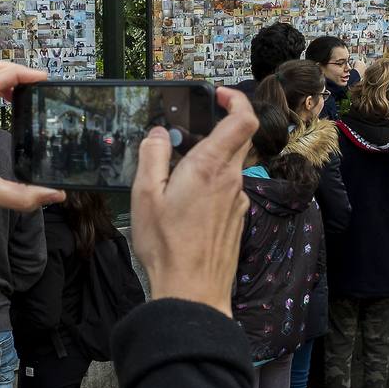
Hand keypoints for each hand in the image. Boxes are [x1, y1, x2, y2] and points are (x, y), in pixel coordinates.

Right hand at [129, 86, 257, 316]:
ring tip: (179, 172)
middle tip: (190, 129)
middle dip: (218, 125)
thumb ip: (152, 156)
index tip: (218, 94)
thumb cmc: (167, 246)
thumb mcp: (145, 195)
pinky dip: (212, 182)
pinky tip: (187, 200)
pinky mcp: (236, 218)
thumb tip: (157, 133)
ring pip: (231, 164)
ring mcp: (238, 200)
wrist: (192, 292)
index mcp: (210, 167)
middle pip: (239, 138)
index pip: (243, 120)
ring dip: (211, 157)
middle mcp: (231, 180)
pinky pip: (228, 187)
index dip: (236, 99)